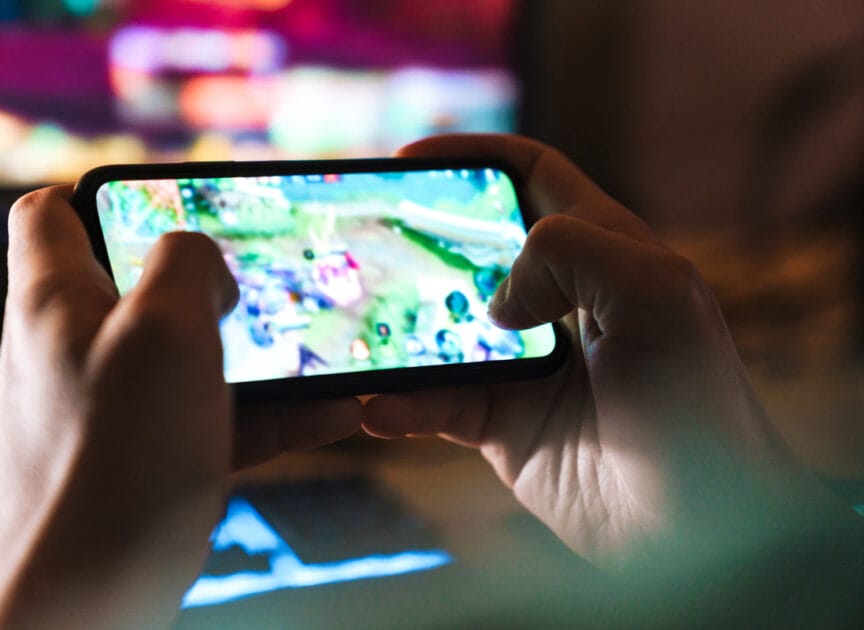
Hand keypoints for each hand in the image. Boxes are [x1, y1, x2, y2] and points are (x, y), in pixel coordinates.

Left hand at [0, 186, 359, 627]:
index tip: (174, 204)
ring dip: (254, 355)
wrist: (81, 609)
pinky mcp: (132, 469)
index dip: (109, 194)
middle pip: (136, 290)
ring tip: (324, 355)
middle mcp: (65, 353)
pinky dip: (261, 416)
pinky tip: (330, 416)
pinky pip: (203, 424)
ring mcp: (99, 415)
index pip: (49, 213)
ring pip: (182, 363)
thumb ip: (185, 264)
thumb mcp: (162, 331)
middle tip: (268, 287)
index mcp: (53, 302)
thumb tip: (201, 261)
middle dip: (209, 286)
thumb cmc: (113, 463)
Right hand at [363, 135, 793, 562]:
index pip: (532, 176)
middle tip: (363, 240)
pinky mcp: (505, 427)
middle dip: (417, 241)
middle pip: (472, 251)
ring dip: (396, 331)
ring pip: (442, 331)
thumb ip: (575, 250)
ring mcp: (526, 366)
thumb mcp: (658, 295)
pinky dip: (404, 406)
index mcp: (604, 253)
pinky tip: (377, 408)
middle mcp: (560, 303)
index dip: (473, 157)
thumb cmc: (697, 406)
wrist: (702, 529)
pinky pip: (437, 406)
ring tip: (352, 330)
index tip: (407, 160)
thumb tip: (497, 300)